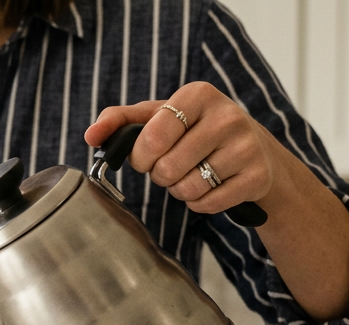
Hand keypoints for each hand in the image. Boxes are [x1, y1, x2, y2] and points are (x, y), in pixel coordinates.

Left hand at [83, 81, 348, 321]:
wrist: (255, 149)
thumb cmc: (195, 130)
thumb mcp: (159, 116)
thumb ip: (120, 121)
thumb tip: (91, 136)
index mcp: (198, 94)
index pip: (152, 136)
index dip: (141, 155)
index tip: (147, 154)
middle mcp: (227, 116)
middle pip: (167, 169)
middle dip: (161, 175)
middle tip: (172, 166)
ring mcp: (246, 146)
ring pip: (187, 189)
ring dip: (180, 190)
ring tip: (192, 174)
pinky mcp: (257, 176)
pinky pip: (208, 204)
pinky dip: (200, 203)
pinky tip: (210, 187)